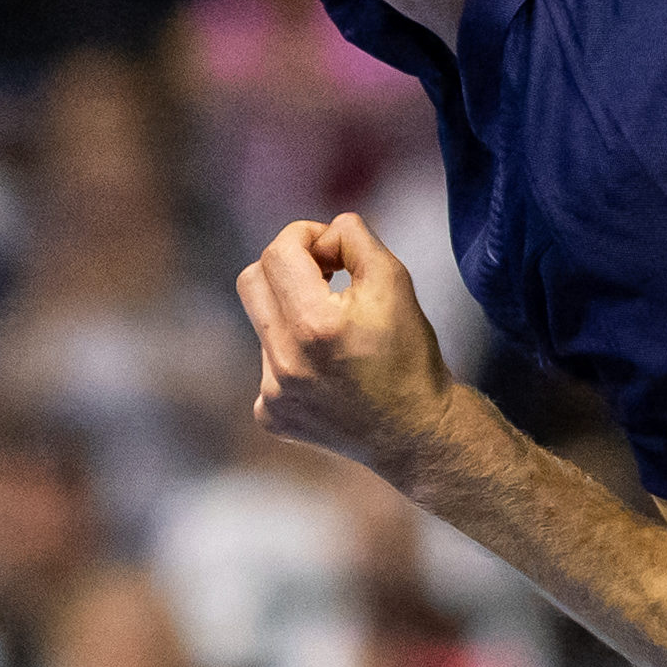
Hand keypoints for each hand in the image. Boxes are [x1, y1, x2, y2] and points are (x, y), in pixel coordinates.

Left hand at [232, 214, 457, 478]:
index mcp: (315, 326)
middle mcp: (285, 363)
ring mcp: (272, 394)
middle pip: (251, 281)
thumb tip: (321, 233)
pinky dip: (292, 356)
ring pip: (262, 323)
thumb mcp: (394, 280)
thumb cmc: (409, 354)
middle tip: (324, 275)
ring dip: (293, 314)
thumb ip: (353, 238)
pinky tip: (328, 373)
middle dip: (285, 266)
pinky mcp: (269, 414)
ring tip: (334, 334)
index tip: (330, 248)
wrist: (415, 433)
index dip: (304, 235)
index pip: (278, 252)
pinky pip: (266, 363)